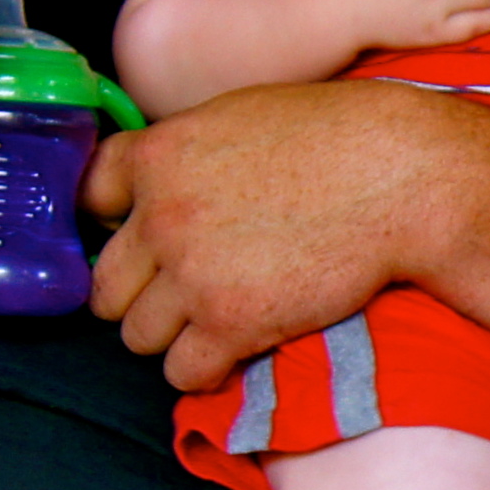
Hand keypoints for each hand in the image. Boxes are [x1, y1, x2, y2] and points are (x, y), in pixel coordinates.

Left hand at [84, 80, 470, 389]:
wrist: (401, 177)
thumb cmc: (336, 138)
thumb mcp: (240, 117)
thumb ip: (186, 155)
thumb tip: (159, 186)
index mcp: (159, 154)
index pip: (88, 198)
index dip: (115, 224)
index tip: (144, 239)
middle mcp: (161, 216)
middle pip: (105, 286)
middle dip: (142, 294)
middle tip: (188, 292)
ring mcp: (192, 273)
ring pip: (137, 337)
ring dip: (174, 335)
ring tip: (220, 319)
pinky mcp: (230, 323)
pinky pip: (182, 372)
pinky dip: (205, 369)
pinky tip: (237, 348)